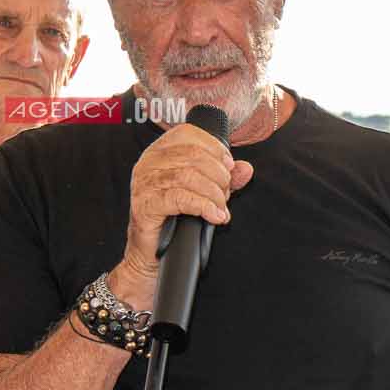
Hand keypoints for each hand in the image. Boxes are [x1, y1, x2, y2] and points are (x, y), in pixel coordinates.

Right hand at [116, 118, 255, 307]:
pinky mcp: (145, 204)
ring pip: (188, 175)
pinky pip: (179, 197)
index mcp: (160, 152)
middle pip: (193, 155)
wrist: (152, 255)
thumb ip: (225, 179)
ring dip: (214, 193)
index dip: (215, 149)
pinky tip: (215, 216)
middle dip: (218, 175)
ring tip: (221, 208)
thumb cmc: (176, 221)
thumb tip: (246, 168)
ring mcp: (144, 183)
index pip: (189, 134)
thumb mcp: (204, 194)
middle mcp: (149, 163)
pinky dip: (203, 206)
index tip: (229, 168)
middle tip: (225, 195)